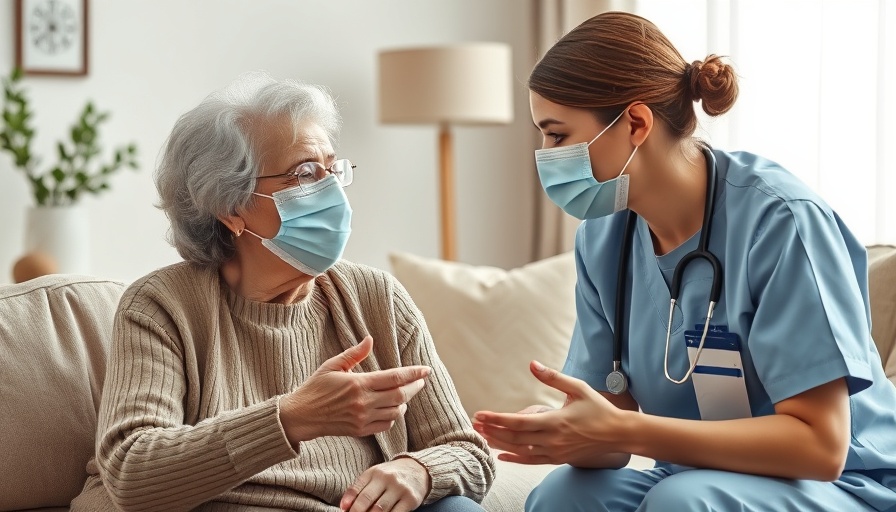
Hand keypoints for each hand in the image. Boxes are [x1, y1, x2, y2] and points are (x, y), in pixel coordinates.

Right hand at [279, 336, 430, 443]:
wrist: (300, 416)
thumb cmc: (315, 387)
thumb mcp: (332, 365)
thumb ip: (354, 353)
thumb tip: (370, 339)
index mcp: (358, 383)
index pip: (394, 378)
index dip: (413, 373)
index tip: (426, 370)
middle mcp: (363, 402)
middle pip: (400, 395)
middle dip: (415, 387)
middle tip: (421, 380)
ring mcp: (362, 419)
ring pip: (396, 412)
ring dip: (404, 402)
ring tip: (405, 394)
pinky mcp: (360, 431)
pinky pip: (386, 425)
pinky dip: (393, 416)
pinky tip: (392, 408)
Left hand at [339, 457, 429, 511]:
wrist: (418, 469)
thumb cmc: (390, 476)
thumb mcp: (374, 476)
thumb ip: (359, 489)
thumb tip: (344, 508)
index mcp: (374, 472)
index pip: (356, 489)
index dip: (348, 502)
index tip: (344, 511)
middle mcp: (386, 478)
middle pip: (366, 500)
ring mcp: (399, 488)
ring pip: (380, 510)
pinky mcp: (411, 499)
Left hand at [472, 360, 625, 465]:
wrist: (617, 434)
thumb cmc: (597, 408)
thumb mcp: (577, 387)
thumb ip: (553, 377)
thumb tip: (532, 364)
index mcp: (555, 421)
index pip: (518, 422)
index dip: (497, 419)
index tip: (480, 414)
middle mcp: (552, 439)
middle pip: (514, 437)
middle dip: (492, 430)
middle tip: (474, 423)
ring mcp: (554, 452)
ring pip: (520, 450)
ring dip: (499, 443)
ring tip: (482, 436)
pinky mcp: (557, 458)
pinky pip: (531, 461)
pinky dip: (514, 458)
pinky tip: (501, 454)